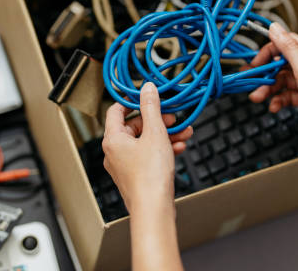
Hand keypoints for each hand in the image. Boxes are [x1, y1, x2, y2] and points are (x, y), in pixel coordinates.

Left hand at [103, 82, 192, 213]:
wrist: (154, 208)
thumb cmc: (150, 176)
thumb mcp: (155, 133)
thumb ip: (151, 108)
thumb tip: (147, 89)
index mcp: (113, 139)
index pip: (117, 110)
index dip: (132, 100)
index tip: (147, 96)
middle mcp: (115, 151)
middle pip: (135, 126)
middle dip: (157, 120)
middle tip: (173, 117)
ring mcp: (125, 165)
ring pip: (145, 141)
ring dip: (165, 134)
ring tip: (184, 132)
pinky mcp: (136, 175)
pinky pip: (148, 155)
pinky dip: (163, 148)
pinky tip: (179, 146)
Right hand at [248, 23, 297, 157]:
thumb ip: (288, 48)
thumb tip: (275, 28)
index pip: (288, 44)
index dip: (269, 51)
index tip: (256, 61)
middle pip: (282, 64)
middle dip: (266, 74)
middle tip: (252, 80)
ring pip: (283, 81)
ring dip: (269, 89)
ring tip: (258, 97)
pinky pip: (287, 95)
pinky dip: (279, 100)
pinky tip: (274, 106)